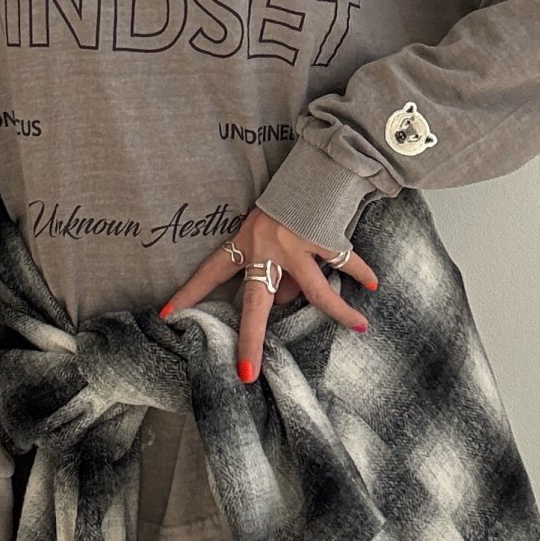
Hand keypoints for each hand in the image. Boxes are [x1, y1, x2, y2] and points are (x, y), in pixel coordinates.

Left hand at [157, 206, 378, 383]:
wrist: (313, 168)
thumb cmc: (288, 207)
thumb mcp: (268, 237)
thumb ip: (275, 273)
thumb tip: (282, 304)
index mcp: (243, 245)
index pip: (209, 272)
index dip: (188, 294)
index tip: (166, 315)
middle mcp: (264, 248)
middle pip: (255, 303)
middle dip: (251, 340)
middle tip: (247, 373)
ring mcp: (293, 244)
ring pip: (315, 290)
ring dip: (337, 310)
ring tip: (357, 326)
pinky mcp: (321, 235)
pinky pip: (343, 261)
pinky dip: (360, 272)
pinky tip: (373, 284)